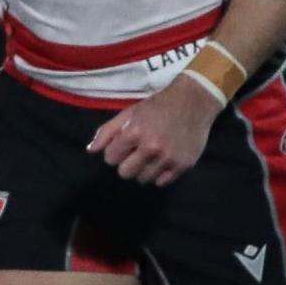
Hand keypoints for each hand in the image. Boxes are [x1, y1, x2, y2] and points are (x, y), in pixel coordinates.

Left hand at [86, 77, 220, 185]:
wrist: (194, 101)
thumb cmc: (157, 106)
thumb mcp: (129, 113)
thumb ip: (107, 131)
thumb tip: (91, 150)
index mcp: (134, 133)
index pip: (110, 158)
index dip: (115, 152)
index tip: (124, 145)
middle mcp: (151, 148)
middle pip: (125, 173)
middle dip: (127, 163)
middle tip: (137, 152)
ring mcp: (169, 158)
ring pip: (143, 179)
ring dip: (143, 169)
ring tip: (151, 155)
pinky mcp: (184, 165)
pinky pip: (162, 182)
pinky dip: (160, 174)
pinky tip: (163, 161)